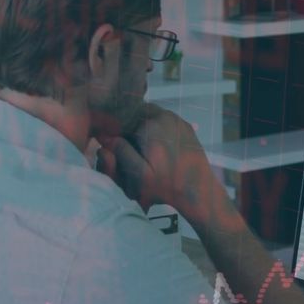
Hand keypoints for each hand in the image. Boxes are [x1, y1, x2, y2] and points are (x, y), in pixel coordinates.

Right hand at [95, 104, 213, 215]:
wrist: (198, 190)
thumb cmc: (166, 185)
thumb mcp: (138, 174)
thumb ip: (120, 152)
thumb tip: (105, 137)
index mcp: (151, 124)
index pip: (123, 116)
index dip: (115, 128)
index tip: (111, 141)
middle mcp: (166, 116)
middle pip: (138, 112)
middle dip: (129, 126)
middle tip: (127, 145)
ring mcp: (178, 120)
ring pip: (151, 115)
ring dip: (142, 127)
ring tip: (141, 148)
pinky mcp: (186, 127)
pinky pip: (165, 121)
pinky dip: (157, 129)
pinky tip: (156, 147)